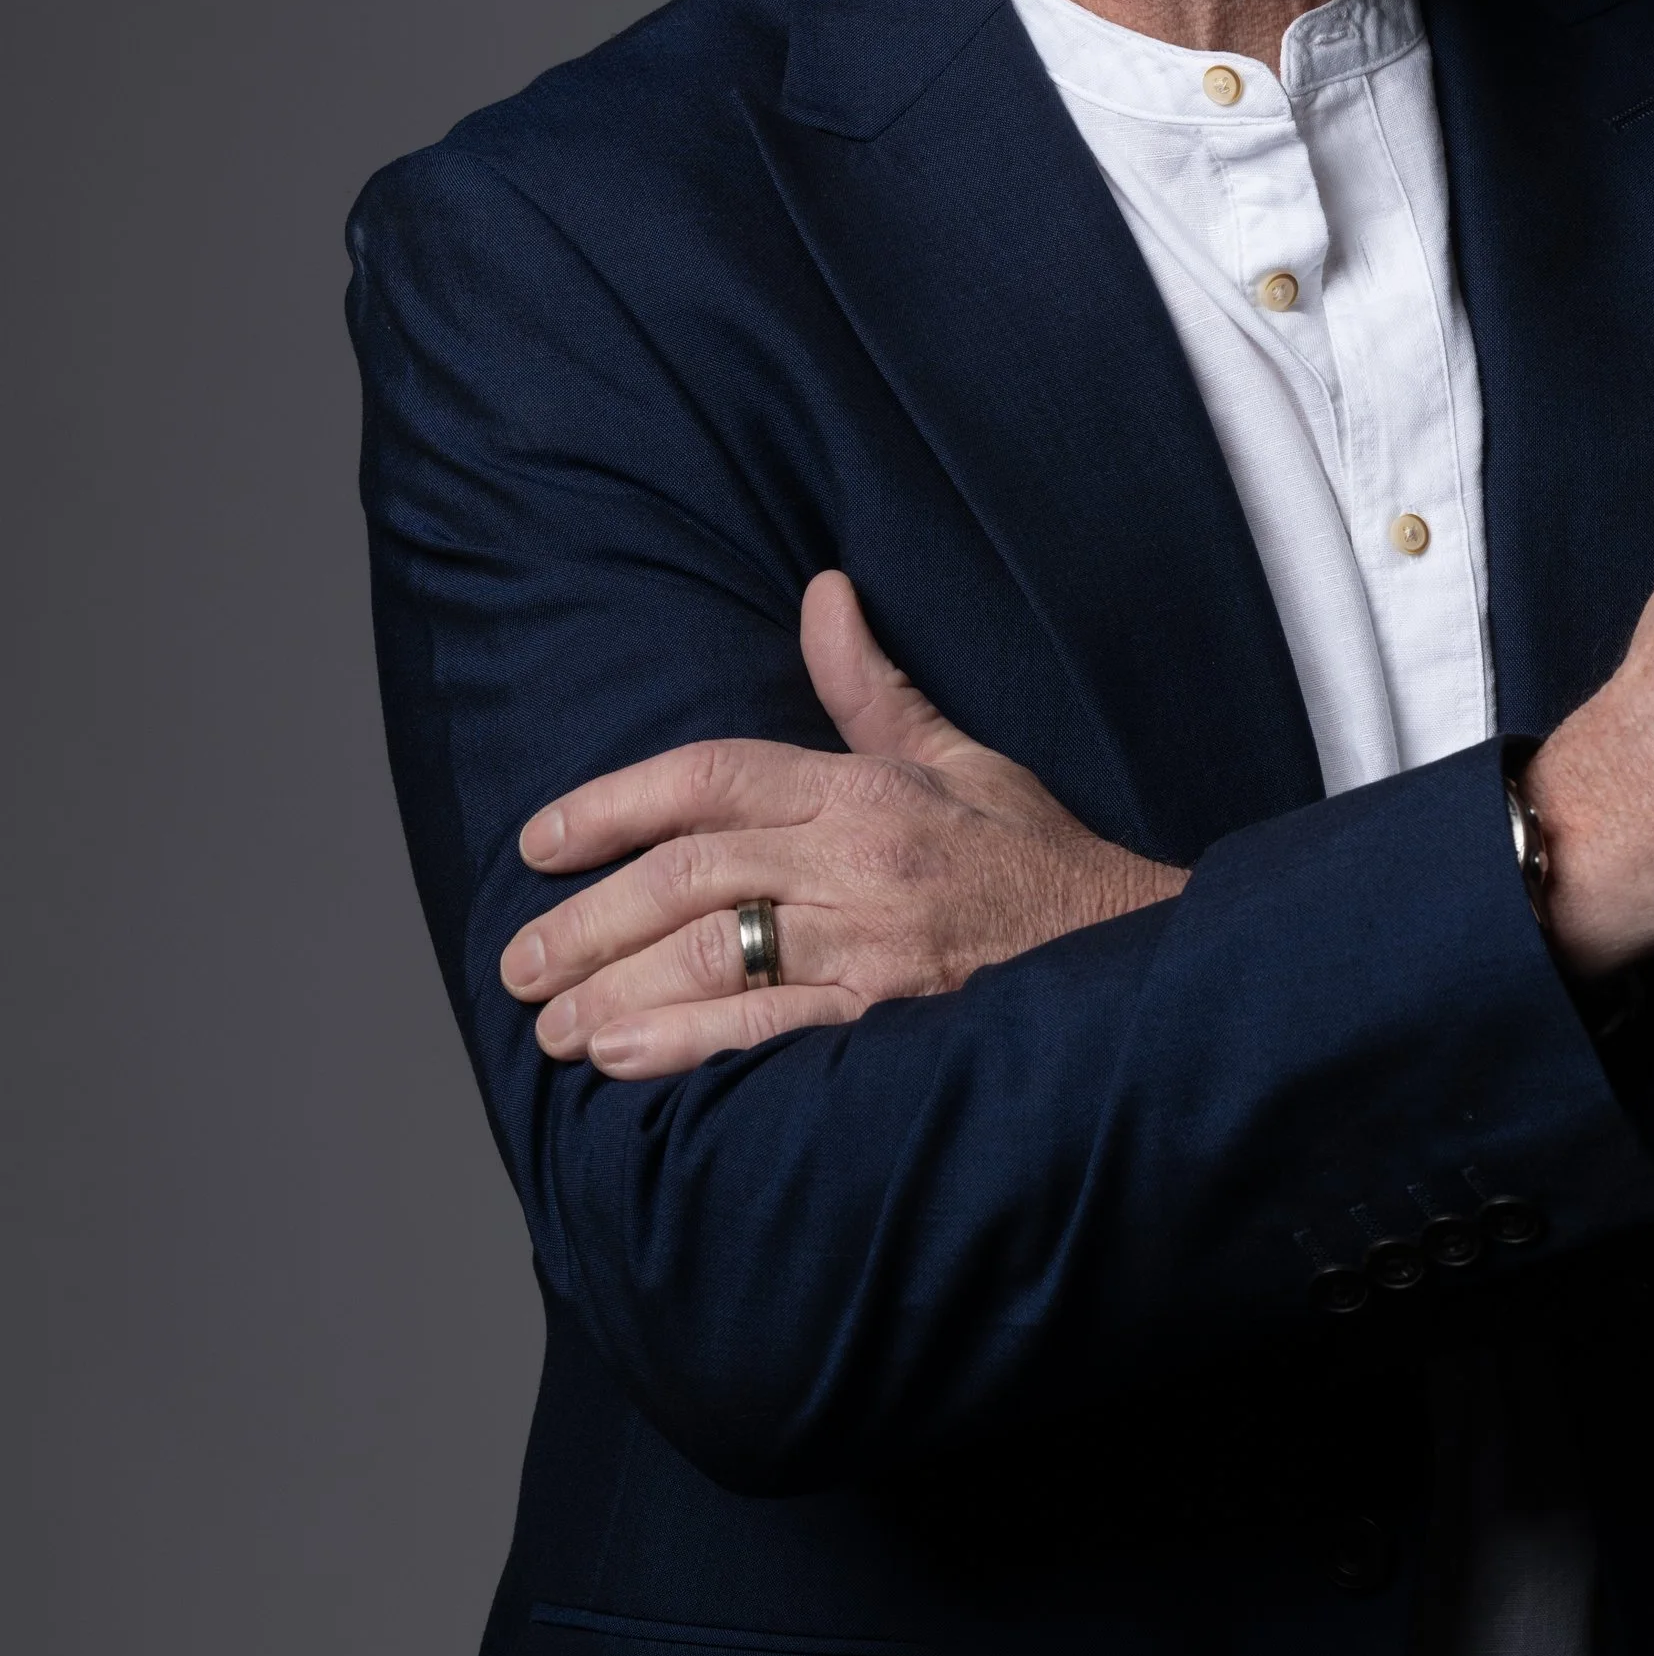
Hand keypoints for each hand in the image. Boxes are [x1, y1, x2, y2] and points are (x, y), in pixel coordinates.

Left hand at [500, 572, 1186, 1078]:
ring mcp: (873, 944)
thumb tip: (823, 592)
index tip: (538, 843)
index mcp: (865, 789)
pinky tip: (625, 1063)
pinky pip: (770, 1033)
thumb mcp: (959, 756)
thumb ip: (872, 690)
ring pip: (713, 954)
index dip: (613, 803)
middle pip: (691, 874)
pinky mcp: (890, 1022)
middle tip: (518, 963)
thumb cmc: (1033, 859)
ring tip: (553, 1025)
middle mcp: (859, 859)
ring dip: (616, 990)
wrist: (1133, 956)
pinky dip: (687, 1048)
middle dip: (589, 919)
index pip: (713, 776)